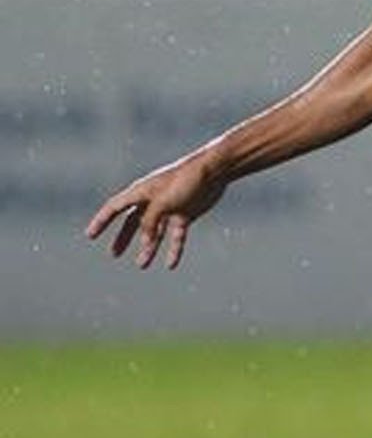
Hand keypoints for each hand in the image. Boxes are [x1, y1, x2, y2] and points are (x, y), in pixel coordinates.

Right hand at [85, 153, 226, 268]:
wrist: (215, 171)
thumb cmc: (186, 180)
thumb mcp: (164, 202)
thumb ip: (151, 222)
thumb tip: (144, 241)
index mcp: (142, 191)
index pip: (115, 207)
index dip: (101, 221)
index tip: (90, 236)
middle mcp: (153, 200)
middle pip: (133, 222)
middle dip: (123, 238)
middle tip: (114, 254)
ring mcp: (169, 207)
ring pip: (155, 232)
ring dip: (148, 248)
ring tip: (142, 265)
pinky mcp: (185, 213)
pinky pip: (176, 235)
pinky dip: (173, 249)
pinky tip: (171, 265)